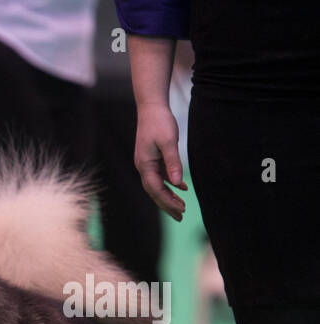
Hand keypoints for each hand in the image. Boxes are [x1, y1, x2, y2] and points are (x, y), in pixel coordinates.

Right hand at [134, 102, 186, 220]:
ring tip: (181, 206)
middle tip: (181, 216)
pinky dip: (170, 183)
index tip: (181, 210)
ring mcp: (147, 162)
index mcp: (145, 165)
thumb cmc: (159, 122)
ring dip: (168, 196)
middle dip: (167, 204)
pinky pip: (160, 176)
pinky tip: (181, 188)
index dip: (168, 201)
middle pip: (154, 191)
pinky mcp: (152, 157)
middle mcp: (143, 166)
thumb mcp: (169, 142)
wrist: (151, 107)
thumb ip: (173, 163)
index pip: (156, 189)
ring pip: (157, 185)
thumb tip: (177, 184)